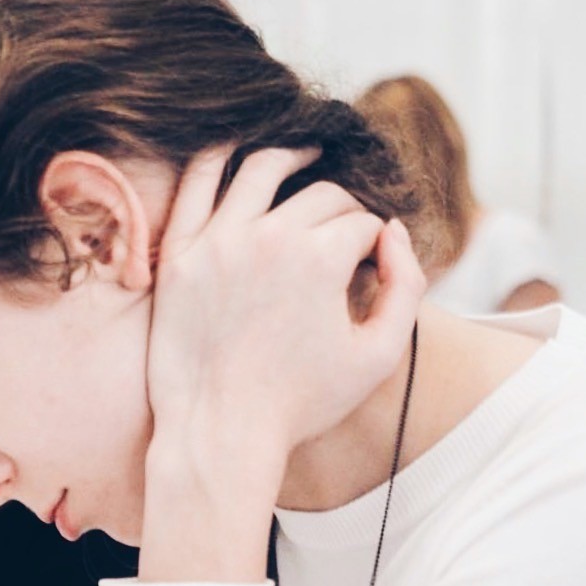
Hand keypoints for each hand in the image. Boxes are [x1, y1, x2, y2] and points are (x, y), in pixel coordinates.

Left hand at [147, 146, 425, 467]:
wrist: (221, 433)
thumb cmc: (302, 404)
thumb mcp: (379, 355)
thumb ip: (407, 285)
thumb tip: (394, 231)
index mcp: (320, 258)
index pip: (362, 223)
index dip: (373, 243)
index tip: (368, 265)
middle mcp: (268, 239)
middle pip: (321, 196)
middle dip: (342, 211)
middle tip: (343, 235)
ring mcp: (216, 242)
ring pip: (262, 169)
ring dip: (292, 156)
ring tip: (305, 155)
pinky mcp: (178, 254)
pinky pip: (198, 182)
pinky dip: (221, 157)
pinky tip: (240, 153)